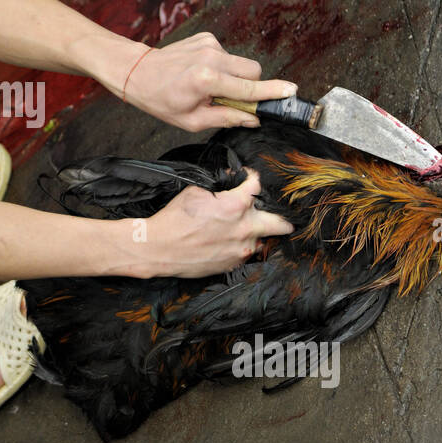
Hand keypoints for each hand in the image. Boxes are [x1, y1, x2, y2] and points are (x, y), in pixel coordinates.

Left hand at [119, 32, 296, 131]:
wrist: (138, 71)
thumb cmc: (161, 99)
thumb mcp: (191, 120)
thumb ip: (226, 118)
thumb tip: (253, 119)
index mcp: (207, 80)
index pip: (249, 88)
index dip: (271, 92)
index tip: (290, 91)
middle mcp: (211, 58)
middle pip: (253, 71)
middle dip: (250, 87)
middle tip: (229, 99)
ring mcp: (209, 44)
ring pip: (242, 63)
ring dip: (234, 78)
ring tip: (210, 87)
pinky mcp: (207, 37)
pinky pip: (228, 55)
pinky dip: (222, 67)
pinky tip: (202, 73)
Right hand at [139, 169, 293, 277]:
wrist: (159, 248)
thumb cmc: (174, 219)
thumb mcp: (195, 191)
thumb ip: (219, 186)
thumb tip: (231, 181)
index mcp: (236, 206)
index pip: (257, 185)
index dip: (252, 178)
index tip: (248, 179)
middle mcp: (245, 229)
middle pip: (280, 224)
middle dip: (282, 218)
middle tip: (280, 216)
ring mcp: (241, 250)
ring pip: (262, 240)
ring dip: (256, 234)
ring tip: (242, 230)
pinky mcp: (233, 264)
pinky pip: (246, 254)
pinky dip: (241, 247)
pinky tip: (226, 242)